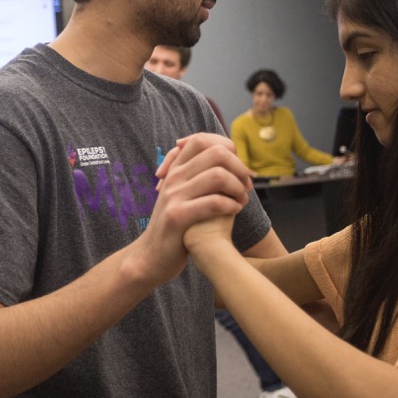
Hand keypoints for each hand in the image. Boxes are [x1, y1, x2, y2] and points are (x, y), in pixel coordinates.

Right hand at [131, 133, 251, 285]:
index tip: (237, 169)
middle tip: (246, 186)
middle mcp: (173, 177)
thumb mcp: (183, 195)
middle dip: (239, 168)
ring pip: (218, 176)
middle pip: (216, 153)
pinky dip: (231, 205)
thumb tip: (231, 161)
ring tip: (241, 200)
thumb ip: (200, 177)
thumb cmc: (177, 226)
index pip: (202, 140)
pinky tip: (235, 211)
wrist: (152, 257)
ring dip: (238, 188)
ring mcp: (174, 196)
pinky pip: (213, 202)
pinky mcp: (177, 216)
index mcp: (175, 169)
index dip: (226, 148)